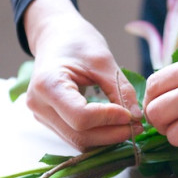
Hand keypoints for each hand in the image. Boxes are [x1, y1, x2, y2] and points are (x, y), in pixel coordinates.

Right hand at [23, 0, 142, 149]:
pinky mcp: (50, 121)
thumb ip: (119, 89)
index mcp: (48, 85)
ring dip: (106, 138)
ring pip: (78, 141)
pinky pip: (76, 136)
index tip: (131, 114)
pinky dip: (98, 135)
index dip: (109, 119)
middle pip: (79, 135)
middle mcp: (39, 105)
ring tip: (130, 126)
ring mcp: (42, 116)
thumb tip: (136, 117)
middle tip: (138, 126)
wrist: (55, 36)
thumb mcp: (103, 60)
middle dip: (111, 134)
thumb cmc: (77, 42)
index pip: (81, 117)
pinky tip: (115, 126)